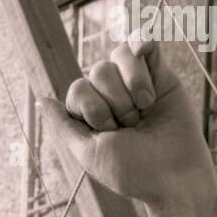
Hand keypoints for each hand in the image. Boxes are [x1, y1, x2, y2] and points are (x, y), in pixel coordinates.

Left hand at [39, 40, 216, 212]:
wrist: (174, 173)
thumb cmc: (132, 170)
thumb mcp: (88, 153)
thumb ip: (63, 125)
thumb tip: (42, 100)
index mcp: (90, 114)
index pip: (78, 89)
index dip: (93, 109)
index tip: (110, 133)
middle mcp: (110, 95)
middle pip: (98, 71)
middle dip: (115, 101)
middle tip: (132, 126)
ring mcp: (135, 82)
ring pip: (119, 56)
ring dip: (133, 84)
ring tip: (146, 109)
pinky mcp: (160, 73)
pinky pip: (144, 43)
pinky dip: (143, 43)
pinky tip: (146, 51)